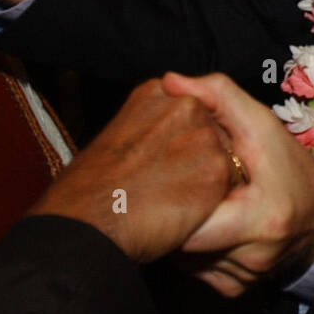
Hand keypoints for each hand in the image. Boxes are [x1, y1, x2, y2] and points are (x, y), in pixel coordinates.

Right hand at [29, 78, 232, 262]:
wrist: (87, 221)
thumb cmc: (88, 187)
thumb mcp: (115, 132)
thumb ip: (148, 123)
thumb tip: (161, 132)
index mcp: (156, 92)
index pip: (189, 113)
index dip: (176, 142)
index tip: (155, 160)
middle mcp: (185, 106)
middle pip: (212, 131)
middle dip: (197, 156)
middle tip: (163, 181)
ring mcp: (205, 137)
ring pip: (223, 157)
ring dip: (206, 179)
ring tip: (169, 197)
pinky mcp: (218, 169)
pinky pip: (226, 186)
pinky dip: (210, 202)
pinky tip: (180, 210)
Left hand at [162, 72, 313, 296]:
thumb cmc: (289, 164)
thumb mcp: (262, 124)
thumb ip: (220, 97)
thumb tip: (172, 81)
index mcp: (260, 218)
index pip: (189, 219)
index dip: (171, 195)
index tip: (160, 175)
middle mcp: (252, 258)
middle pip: (180, 241)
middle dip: (171, 213)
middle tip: (160, 187)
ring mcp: (243, 279)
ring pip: (182, 258)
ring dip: (179, 230)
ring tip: (183, 202)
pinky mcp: (235, 290)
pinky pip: (194, 270)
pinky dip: (191, 247)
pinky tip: (202, 224)